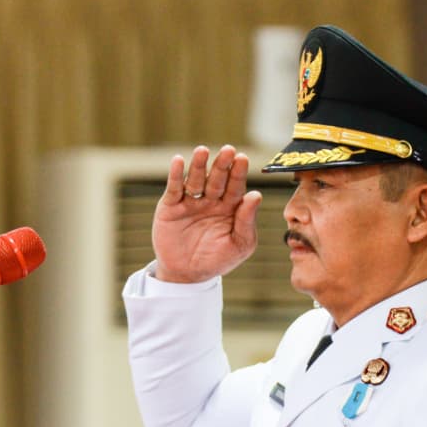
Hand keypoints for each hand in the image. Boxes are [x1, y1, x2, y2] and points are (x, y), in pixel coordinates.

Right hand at [151, 145, 262, 282]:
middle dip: (222, 165)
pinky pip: (174, 188)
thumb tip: (256, 195)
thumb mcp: (239, 245)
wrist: (187, 276)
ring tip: (202, 151)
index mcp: (230, 207)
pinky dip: (175, 175)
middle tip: (228, 150)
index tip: (242, 159)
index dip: (238, 173)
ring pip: (195, 179)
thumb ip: (247, 221)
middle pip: (217, 178)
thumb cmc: (218, 260)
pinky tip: (178, 161)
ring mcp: (190, 201)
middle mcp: (211, 200)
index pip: (236, 186)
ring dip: (199, 165)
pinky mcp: (171, 206)